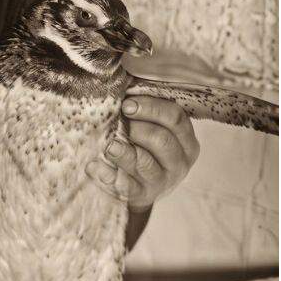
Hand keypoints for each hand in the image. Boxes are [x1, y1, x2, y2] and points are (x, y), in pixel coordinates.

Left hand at [85, 95, 199, 212]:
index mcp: (187, 141)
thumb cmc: (148, 147)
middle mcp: (179, 162)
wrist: (143, 186)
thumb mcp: (157, 128)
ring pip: (145, 164)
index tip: (127, 103)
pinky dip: (107, 175)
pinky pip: (124, 186)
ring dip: (125, 152)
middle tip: (120, 119)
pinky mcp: (141, 196)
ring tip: (109, 144)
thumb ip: (148, 109)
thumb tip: (126, 84)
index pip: (176, 119)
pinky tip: (93, 166)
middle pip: (163, 141)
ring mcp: (161, 181)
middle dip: (139, 128)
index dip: (152, 108)